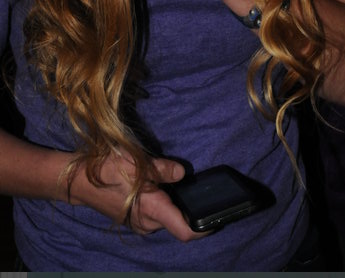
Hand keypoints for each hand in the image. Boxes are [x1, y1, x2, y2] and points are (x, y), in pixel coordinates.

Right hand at [69, 151, 202, 239]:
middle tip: (200, 188)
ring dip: (174, 204)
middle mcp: (147, 222)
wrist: (78, 180)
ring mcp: (139, 223)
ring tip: (177, 183)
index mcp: (152, 210)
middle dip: (189, 208)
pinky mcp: (134, 219)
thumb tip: (183, 173)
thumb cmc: (107, 170)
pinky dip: (163, 204)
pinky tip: (160, 186)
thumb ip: (164, 169)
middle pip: (178, 222)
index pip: (185, 231)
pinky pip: (156, 215)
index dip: (203, 228)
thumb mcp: (137, 162)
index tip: (217, 219)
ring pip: (166, 218)